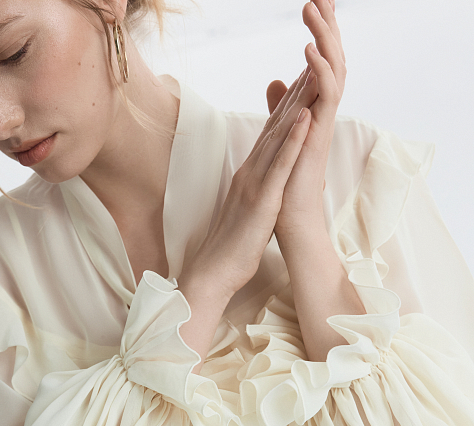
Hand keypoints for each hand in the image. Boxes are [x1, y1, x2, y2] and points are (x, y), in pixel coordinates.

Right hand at [180, 82, 313, 301]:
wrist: (214, 272)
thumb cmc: (231, 249)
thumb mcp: (247, 212)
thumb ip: (256, 193)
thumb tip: (267, 186)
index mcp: (248, 176)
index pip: (270, 135)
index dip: (286, 106)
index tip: (302, 81)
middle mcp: (250, 173)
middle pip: (274, 126)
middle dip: (294, 94)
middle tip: (312, 61)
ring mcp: (254, 184)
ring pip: (278, 137)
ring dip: (297, 105)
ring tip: (314, 74)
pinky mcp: (262, 200)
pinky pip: (280, 165)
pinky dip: (293, 140)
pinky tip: (305, 117)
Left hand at [274, 0, 345, 246]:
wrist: (290, 219)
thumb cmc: (285, 184)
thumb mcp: (281, 137)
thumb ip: (282, 108)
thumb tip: (277, 81)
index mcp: (313, 112)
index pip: (319, 65)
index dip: (320, 34)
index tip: (318, 3)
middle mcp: (321, 114)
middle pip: (330, 61)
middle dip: (326, 27)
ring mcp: (323, 125)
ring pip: (332, 72)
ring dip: (323, 39)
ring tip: (315, 8)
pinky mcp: (319, 137)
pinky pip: (325, 98)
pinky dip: (318, 73)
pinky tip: (307, 51)